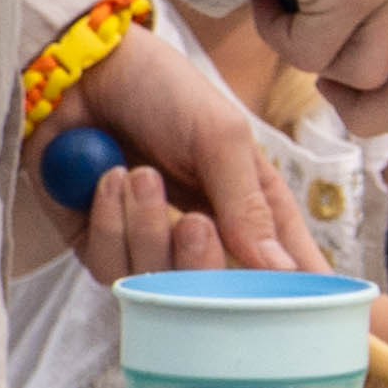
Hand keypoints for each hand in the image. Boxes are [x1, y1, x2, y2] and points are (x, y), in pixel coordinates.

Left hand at [27, 22, 304, 274]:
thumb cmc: (160, 89)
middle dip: (202, 262)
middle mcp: (203, 232)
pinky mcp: (99, 245)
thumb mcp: (221, 136)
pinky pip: (110, 267)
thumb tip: (282, 270)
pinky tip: (107, 179)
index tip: (307, 319)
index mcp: (248, 206)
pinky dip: (109, 223)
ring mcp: (149, 244)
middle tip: (195, 223)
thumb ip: (249, 206)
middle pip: (217, 294)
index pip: (284, 266)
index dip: (295, 294)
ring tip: (139, 175)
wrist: (80, 69)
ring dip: (148, 229)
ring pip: (160, 287)